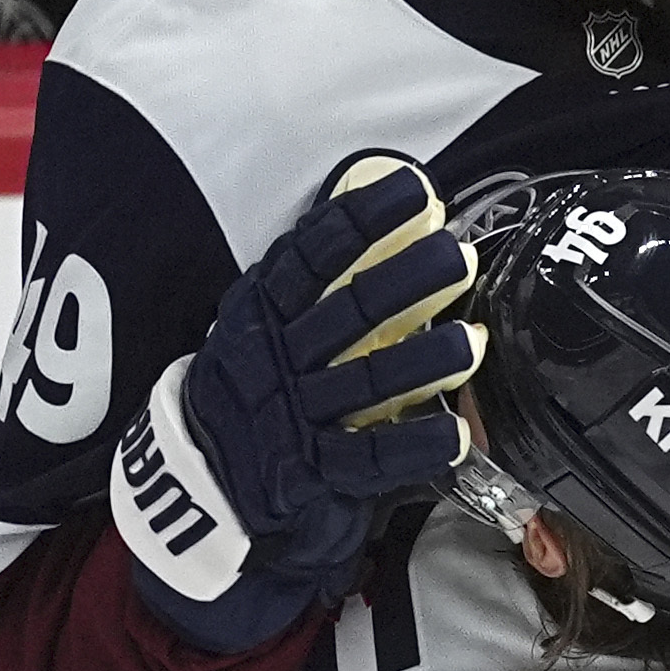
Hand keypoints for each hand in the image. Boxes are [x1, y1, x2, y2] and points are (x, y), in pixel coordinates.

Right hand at [117, 154, 479, 652]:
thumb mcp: (262, 327)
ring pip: (364, 382)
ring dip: (421, 361)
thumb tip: (376, 215)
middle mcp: (276, 358)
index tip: (413, 190)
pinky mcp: (310, 471)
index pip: (311, 255)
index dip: (361, 219)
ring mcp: (293, 416)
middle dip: (404, 280)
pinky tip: (454, 434)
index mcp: (262, 312)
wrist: (199, 480)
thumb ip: (310, 285)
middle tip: (456, 254)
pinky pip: (368, 459)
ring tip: (470, 340)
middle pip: (346, 312)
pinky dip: (412, 447)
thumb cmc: (250, 389)